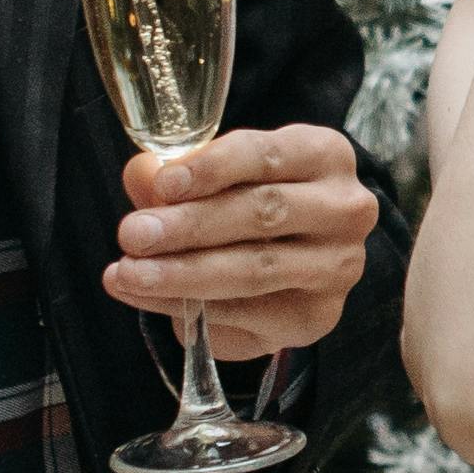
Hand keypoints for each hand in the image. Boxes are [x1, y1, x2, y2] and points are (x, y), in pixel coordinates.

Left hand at [110, 124, 375, 357]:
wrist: (294, 259)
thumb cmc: (251, 200)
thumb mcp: (220, 176)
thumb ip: (179, 174)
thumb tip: (142, 174)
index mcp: (324, 155)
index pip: (268, 155)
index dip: (213, 168)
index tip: (162, 185)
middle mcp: (345, 209)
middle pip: (263, 212)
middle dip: (190, 225)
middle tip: (132, 234)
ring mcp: (337, 267)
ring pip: (255, 269)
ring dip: (182, 273)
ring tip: (128, 274)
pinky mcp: (316, 317)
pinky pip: (246, 315)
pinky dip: (188, 308)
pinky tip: (146, 298)